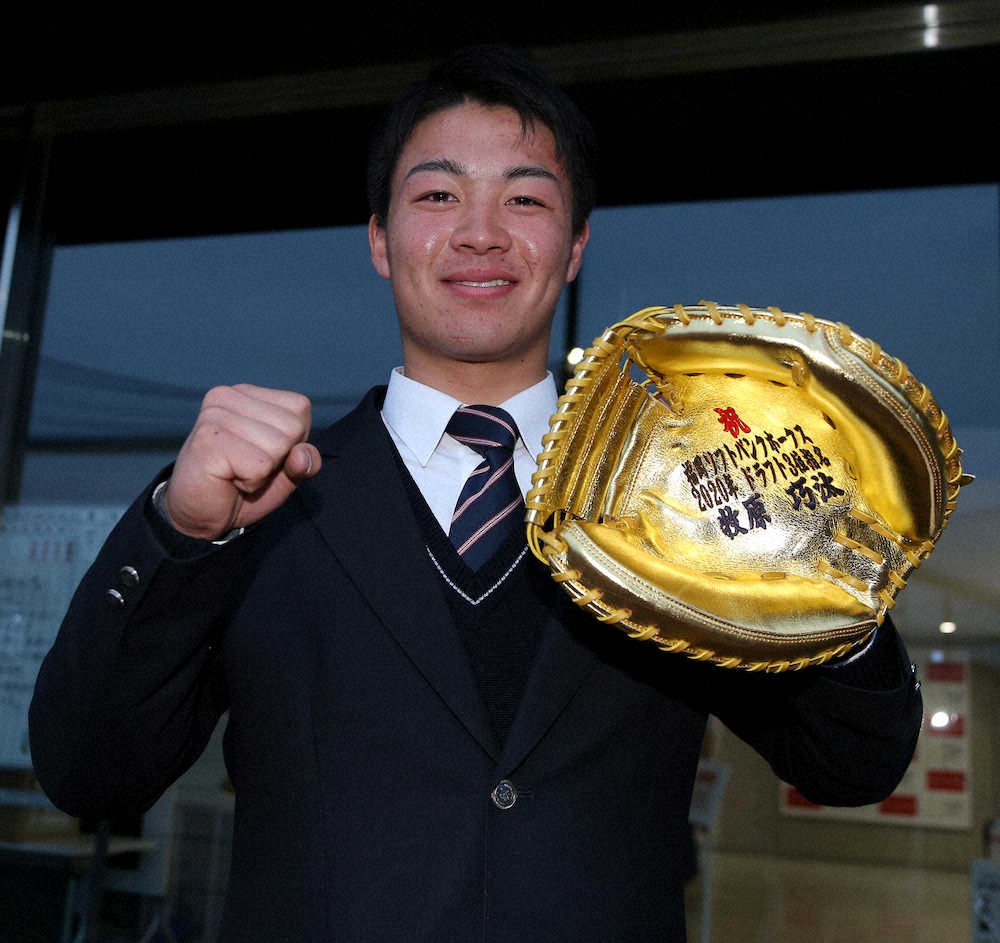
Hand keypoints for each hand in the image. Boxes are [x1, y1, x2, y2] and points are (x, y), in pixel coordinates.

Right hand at [161, 384, 321, 538]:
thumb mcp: (286, 473)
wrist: (198, 514)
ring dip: (264, 472)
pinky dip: (252, 483)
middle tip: (246, 467)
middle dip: (279, 458)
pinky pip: (260, 466)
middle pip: (292, 427)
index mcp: (248, 394)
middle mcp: (228, 395)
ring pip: (279, 446)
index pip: (300, 408)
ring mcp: (215, 415)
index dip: (292, 442)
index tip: (261, 454)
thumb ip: (305, 460)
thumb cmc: (241, 487)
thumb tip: (302, 455)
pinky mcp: (207, 440)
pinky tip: (228, 479)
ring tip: (236, 472)